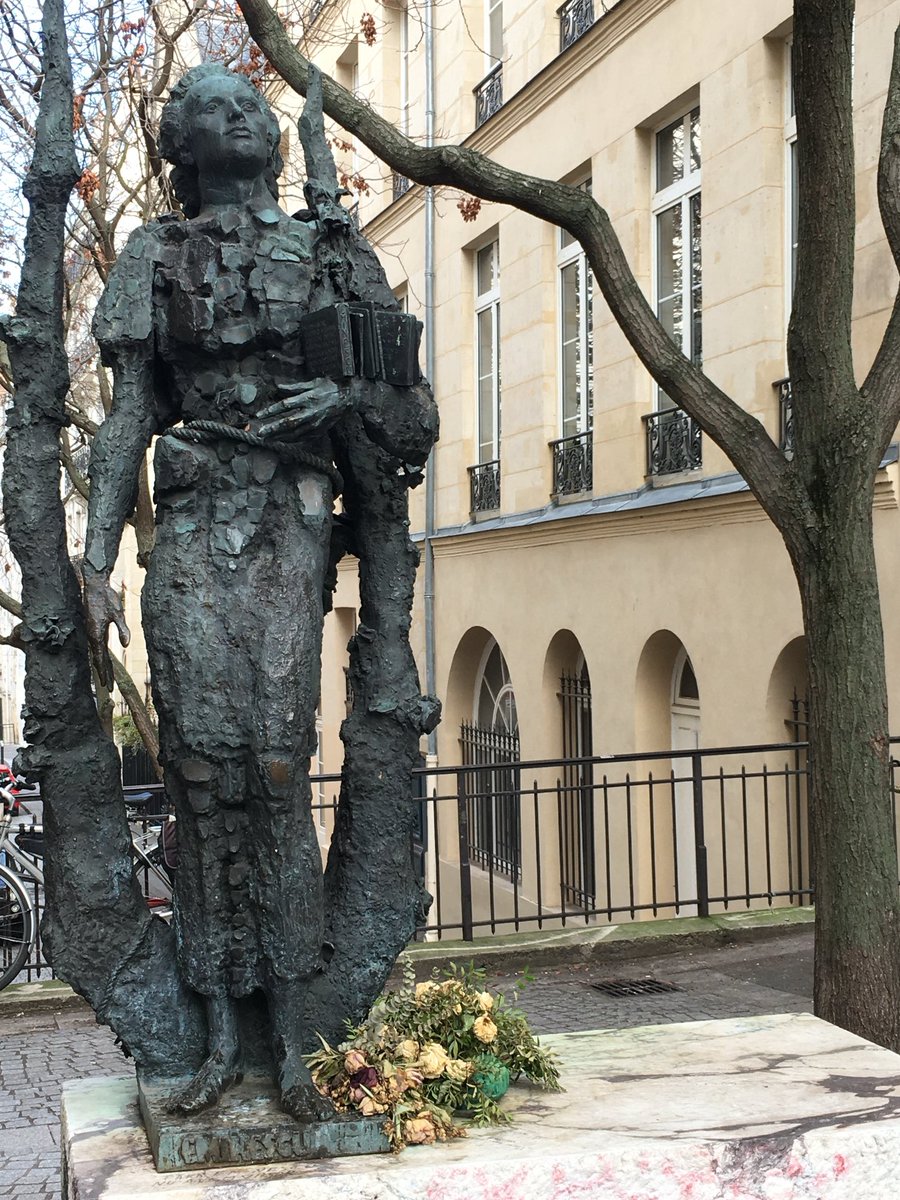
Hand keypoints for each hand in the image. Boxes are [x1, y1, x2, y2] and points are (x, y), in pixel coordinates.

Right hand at [83, 571, 129, 690]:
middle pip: (98, 660)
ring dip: (102, 667)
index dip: (104, 672)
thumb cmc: (106, 598)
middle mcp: (92, 636)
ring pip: (97, 654)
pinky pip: (98, 647)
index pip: (100, 659)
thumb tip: (127, 645)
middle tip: (109, 688)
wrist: (95, 587)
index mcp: (96, 634)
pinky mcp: (95, 628)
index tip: (107, 685)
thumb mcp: (118, 613)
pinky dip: (101, 657)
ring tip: (106, 679)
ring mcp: (93, 632)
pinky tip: (103, 661)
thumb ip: (122, 629)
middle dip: (104, 674)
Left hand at [257, 378, 355, 441]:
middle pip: (288, 423)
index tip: (259, 416)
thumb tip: (278, 387)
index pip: (285, 405)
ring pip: (294, 433)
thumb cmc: (330, 387)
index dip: (271, 411)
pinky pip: (303, 437)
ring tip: (267, 439)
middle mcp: (311, 412)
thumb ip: (294, 387)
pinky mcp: (320, 430)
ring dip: (279, 436)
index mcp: (308, 398)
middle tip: (260, 433)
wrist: (348, 399)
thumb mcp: (313, 382)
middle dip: (272, 429)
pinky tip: (282, 440)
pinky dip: (291, 439)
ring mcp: (315, 423)